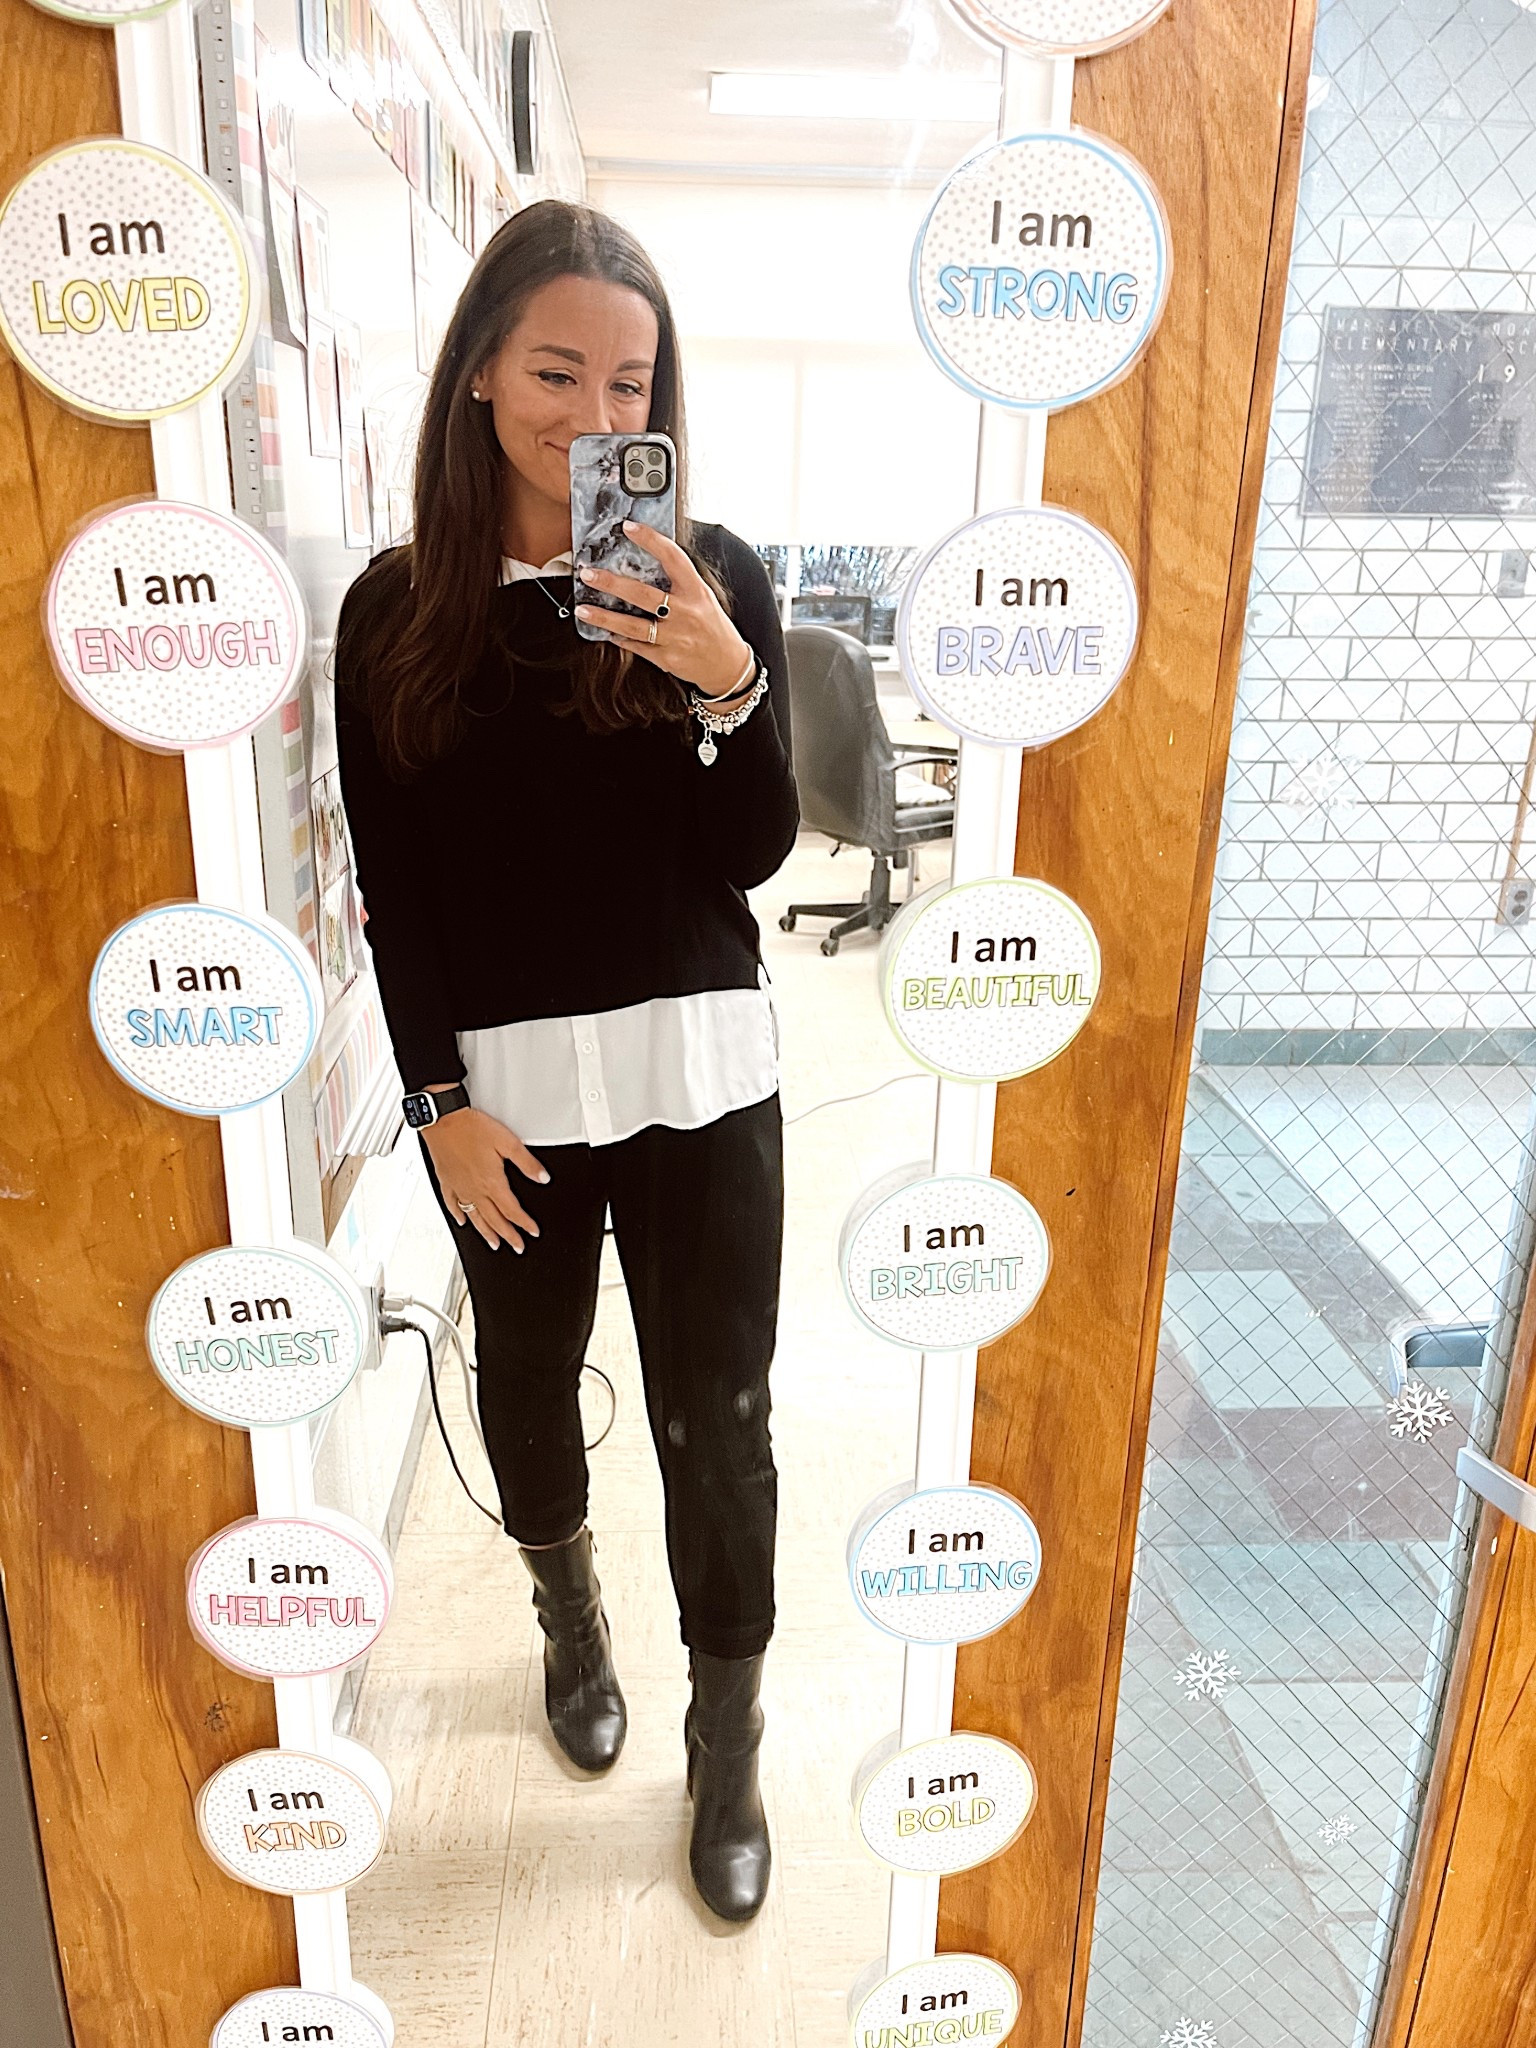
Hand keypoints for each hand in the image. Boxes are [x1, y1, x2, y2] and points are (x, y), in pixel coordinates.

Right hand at [422, 1107, 547, 1251]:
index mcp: (492, 1182)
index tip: (532, 1232)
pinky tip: (462, 1222)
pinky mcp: (446, 1181)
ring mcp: (459, 1187)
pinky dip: (459, 1215)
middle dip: (509, 1236)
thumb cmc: (472, 1127)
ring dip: (486, 1233)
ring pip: (475, 1218)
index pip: (512, 1210)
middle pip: (495, 1220)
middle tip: (517, 1247)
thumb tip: (543, 1177)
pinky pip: (452, 1204)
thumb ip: (527, 1163)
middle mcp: (475, 1190)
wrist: (444, 1119)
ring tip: (494, 1243)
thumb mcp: (508, 1142)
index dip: (524, 1224)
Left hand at [575, 522, 752, 697]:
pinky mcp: (667, 658)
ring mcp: (676, 637)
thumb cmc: (713, 627)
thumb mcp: (703, 597)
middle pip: (643, 595)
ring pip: (633, 626)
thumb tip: (647, 561)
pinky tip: (606, 632)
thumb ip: (679, 582)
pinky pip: (637, 646)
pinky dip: (620, 638)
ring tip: (583, 609)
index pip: (673, 558)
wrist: (728, 665)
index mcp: (696, 591)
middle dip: (611, 584)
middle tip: (588, 573)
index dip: (651, 540)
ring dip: (604, 617)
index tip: (629, 528)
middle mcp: (686, 613)